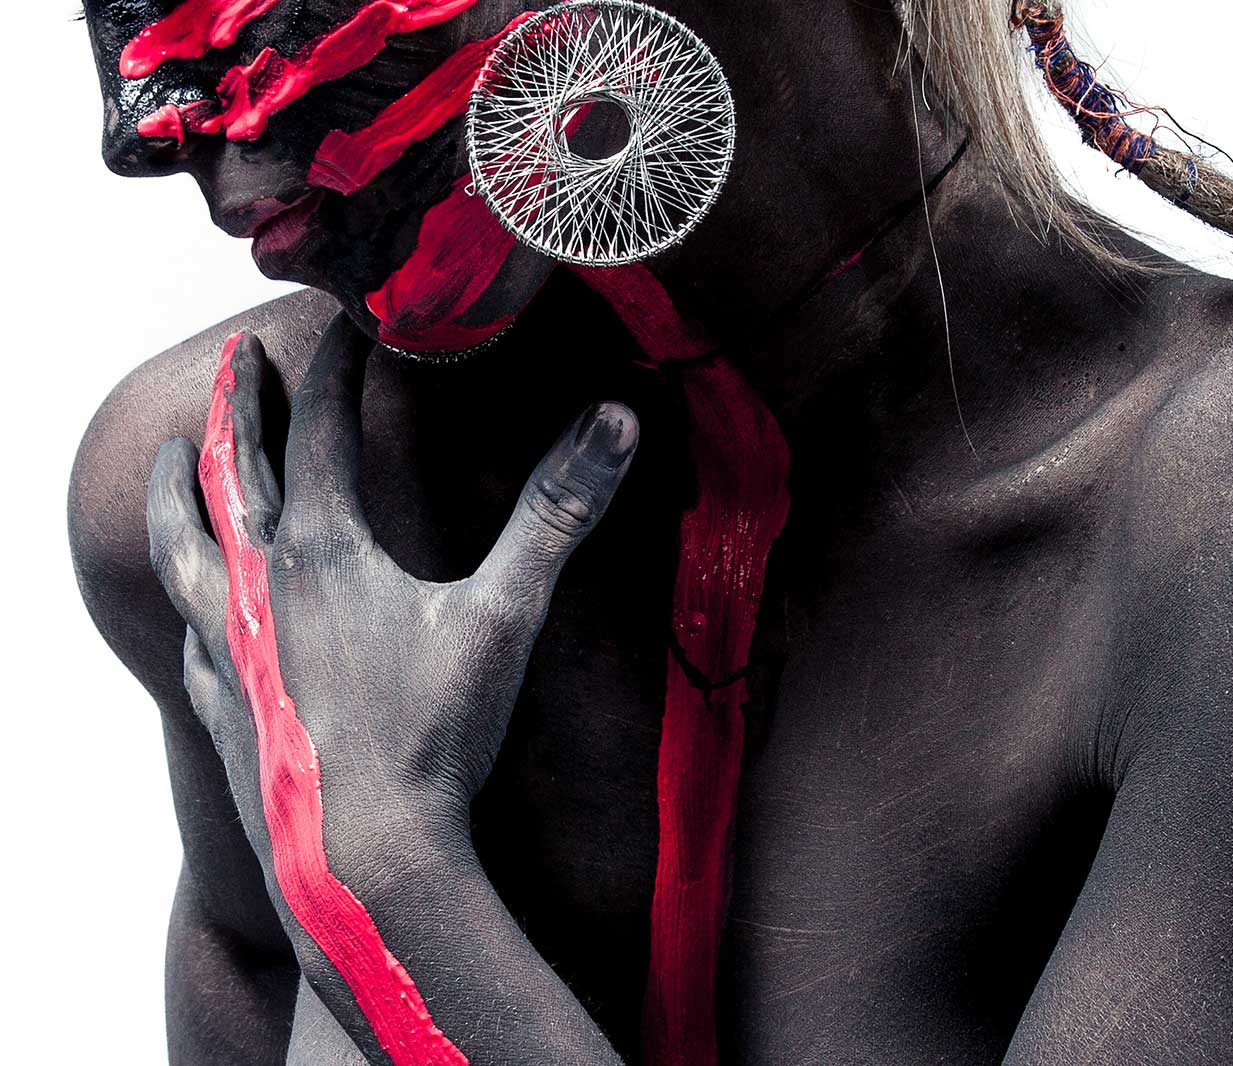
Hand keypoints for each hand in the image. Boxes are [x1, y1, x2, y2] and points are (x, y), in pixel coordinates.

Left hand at [146, 315, 638, 840]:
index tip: (351, 328)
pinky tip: (190, 605)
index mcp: (325, 550)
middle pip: (237, 471)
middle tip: (239, 360)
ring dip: (176, 491)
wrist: (365, 857)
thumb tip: (615, 421)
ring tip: (170, 457)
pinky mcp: (224, 704)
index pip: (322, 430)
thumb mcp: (505, 614)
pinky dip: (185, 598)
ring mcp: (232, 647)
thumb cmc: (436, 735)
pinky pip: (187, 633)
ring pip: (184, 547)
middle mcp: (262, 585)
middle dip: (239, 406)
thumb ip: (558, 513)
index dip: (337, 370)